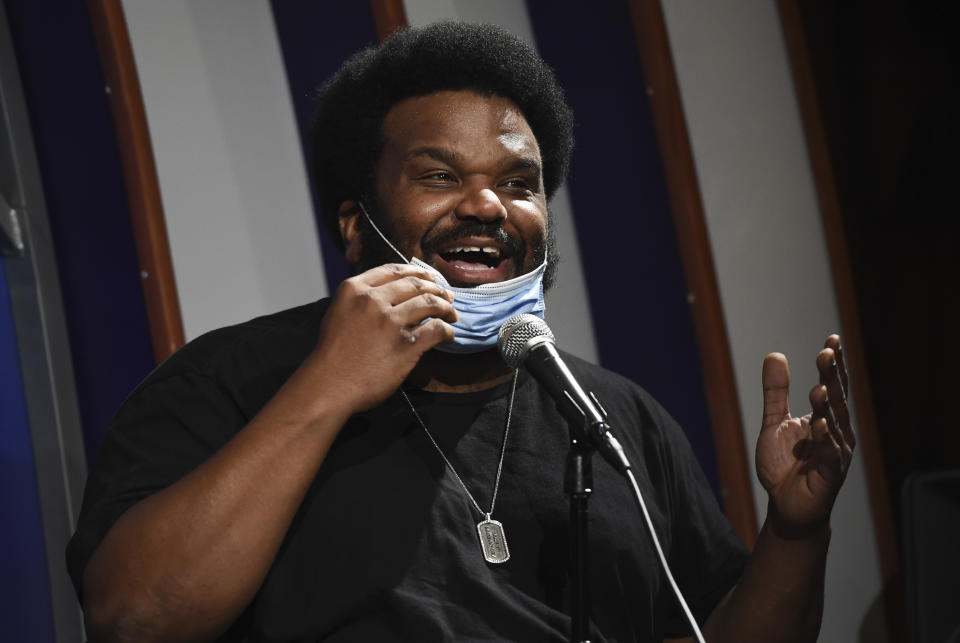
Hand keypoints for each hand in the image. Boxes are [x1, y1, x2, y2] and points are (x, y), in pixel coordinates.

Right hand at [307, 263, 457, 412]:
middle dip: (436, 289)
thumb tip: (389, 296)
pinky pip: (435, 330)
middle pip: (416, 285)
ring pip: (430, 303)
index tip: (430, 277)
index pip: (394, 271)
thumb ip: (361, 300)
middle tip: (447, 296)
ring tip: (452, 314)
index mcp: (355, 289)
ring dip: (446, 308)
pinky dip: (446, 331)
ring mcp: (391, 322)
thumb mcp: (339, 313)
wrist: (329, 386)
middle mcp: (374, 301)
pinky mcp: (406, 345)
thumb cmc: (332, 355)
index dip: (417, 272)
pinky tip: (448, 335)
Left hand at [755, 335, 855, 536]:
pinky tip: (820, 425)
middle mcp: (836, 431)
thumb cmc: (784, 464)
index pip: (831, 385)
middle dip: (832, 376)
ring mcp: (835, 452)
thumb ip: (776, 391)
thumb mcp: (774, 422)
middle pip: (836, 399)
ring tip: (819, 386)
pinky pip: (830, 454)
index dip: (833, 364)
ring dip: (828, 405)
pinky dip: (826, 439)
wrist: (785, 504)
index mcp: (824, 416)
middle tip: (827, 353)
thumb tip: (776, 354)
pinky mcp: (830, 473)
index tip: (831, 340)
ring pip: (835, 424)